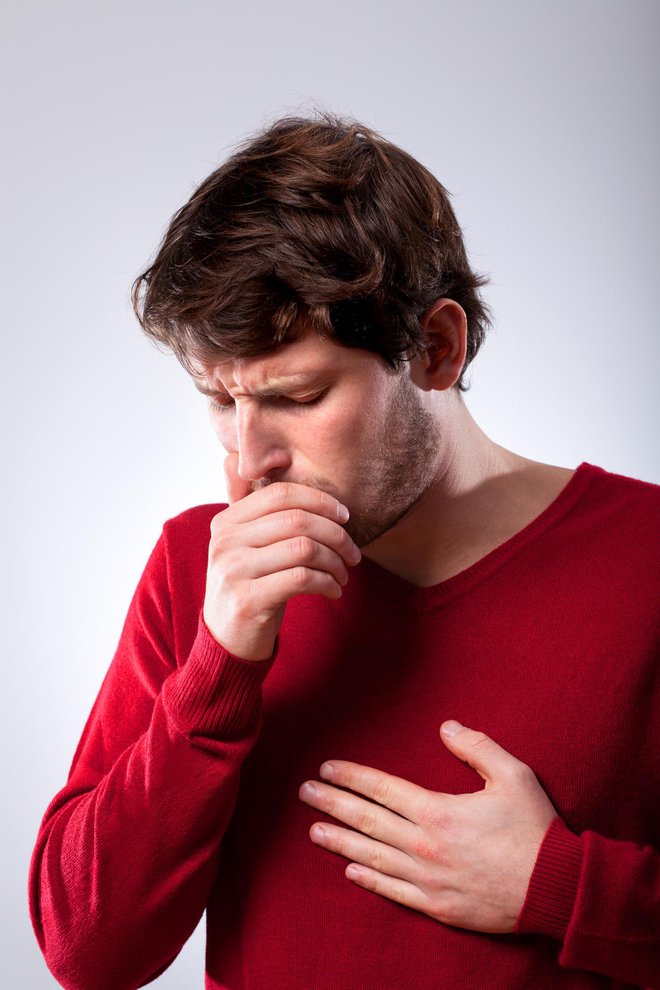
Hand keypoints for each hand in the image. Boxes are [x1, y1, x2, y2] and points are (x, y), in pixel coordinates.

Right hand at [203, 452, 361, 660]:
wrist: (226, 641)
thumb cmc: (248, 586)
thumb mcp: (244, 545)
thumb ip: (253, 509)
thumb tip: (255, 460)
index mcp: (226, 522)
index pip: (281, 493)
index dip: (320, 500)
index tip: (344, 516)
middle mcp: (225, 542)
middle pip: (297, 520)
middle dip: (336, 534)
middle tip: (353, 553)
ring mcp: (234, 570)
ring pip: (304, 549)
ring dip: (335, 562)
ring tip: (343, 574)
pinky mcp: (248, 600)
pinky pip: (302, 579)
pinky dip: (327, 582)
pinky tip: (333, 590)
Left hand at [298, 721, 557, 932]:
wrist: (556, 888)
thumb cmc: (536, 829)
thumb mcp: (514, 776)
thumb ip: (477, 747)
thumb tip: (446, 726)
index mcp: (438, 811)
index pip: (382, 789)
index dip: (352, 777)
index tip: (327, 768)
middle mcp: (424, 845)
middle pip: (368, 821)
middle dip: (333, 804)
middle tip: (305, 793)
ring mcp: (428, 879)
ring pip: (373, 857)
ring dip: (340, 842)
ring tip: (314, 831)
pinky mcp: (438, 906)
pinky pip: (394, 892)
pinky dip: (369, 880)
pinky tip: (350, 871)